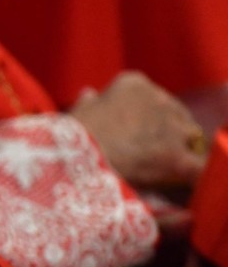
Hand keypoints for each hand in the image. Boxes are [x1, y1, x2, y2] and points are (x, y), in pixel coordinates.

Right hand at [70, 71, 207, 187]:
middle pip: (176, 115)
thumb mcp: (78, 111)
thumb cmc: (70, 136)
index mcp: (134, 84)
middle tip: (151, 154)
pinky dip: (192, 173)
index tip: (135, 132)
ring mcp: (170, 126)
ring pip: (190, 136)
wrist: (71, 158)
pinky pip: (196, 166)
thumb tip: (89, 94)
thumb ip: (91, 102)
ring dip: (181, 150)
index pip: (153, 98)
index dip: (147, 117)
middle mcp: (158, 98)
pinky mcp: (175, 155)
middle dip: (167, 132)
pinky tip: (178, 181)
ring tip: (164, 169)